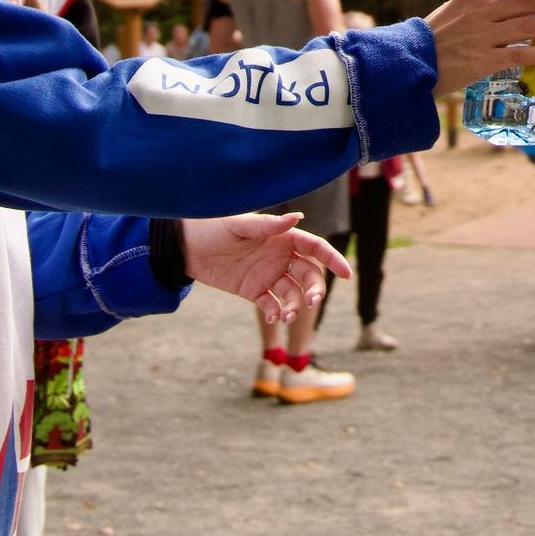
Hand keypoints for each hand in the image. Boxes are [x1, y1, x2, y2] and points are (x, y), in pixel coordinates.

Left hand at [180, 214, 351, 323]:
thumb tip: (298, 217)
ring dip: (295, 306)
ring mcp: (268, 276)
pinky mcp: (254, 291)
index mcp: (283, 237)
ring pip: (293, 294)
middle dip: (315, 289)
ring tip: (286, 315)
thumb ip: (269, 226)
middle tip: (311, 302)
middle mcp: (281, 257)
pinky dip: (277, 313)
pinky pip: (272, 305)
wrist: (187, 246)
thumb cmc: (214, 227)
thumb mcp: (240, 225)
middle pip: (309, 275)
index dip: (333, 260)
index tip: (347, 275)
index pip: (316, 249)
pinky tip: (274, 318)